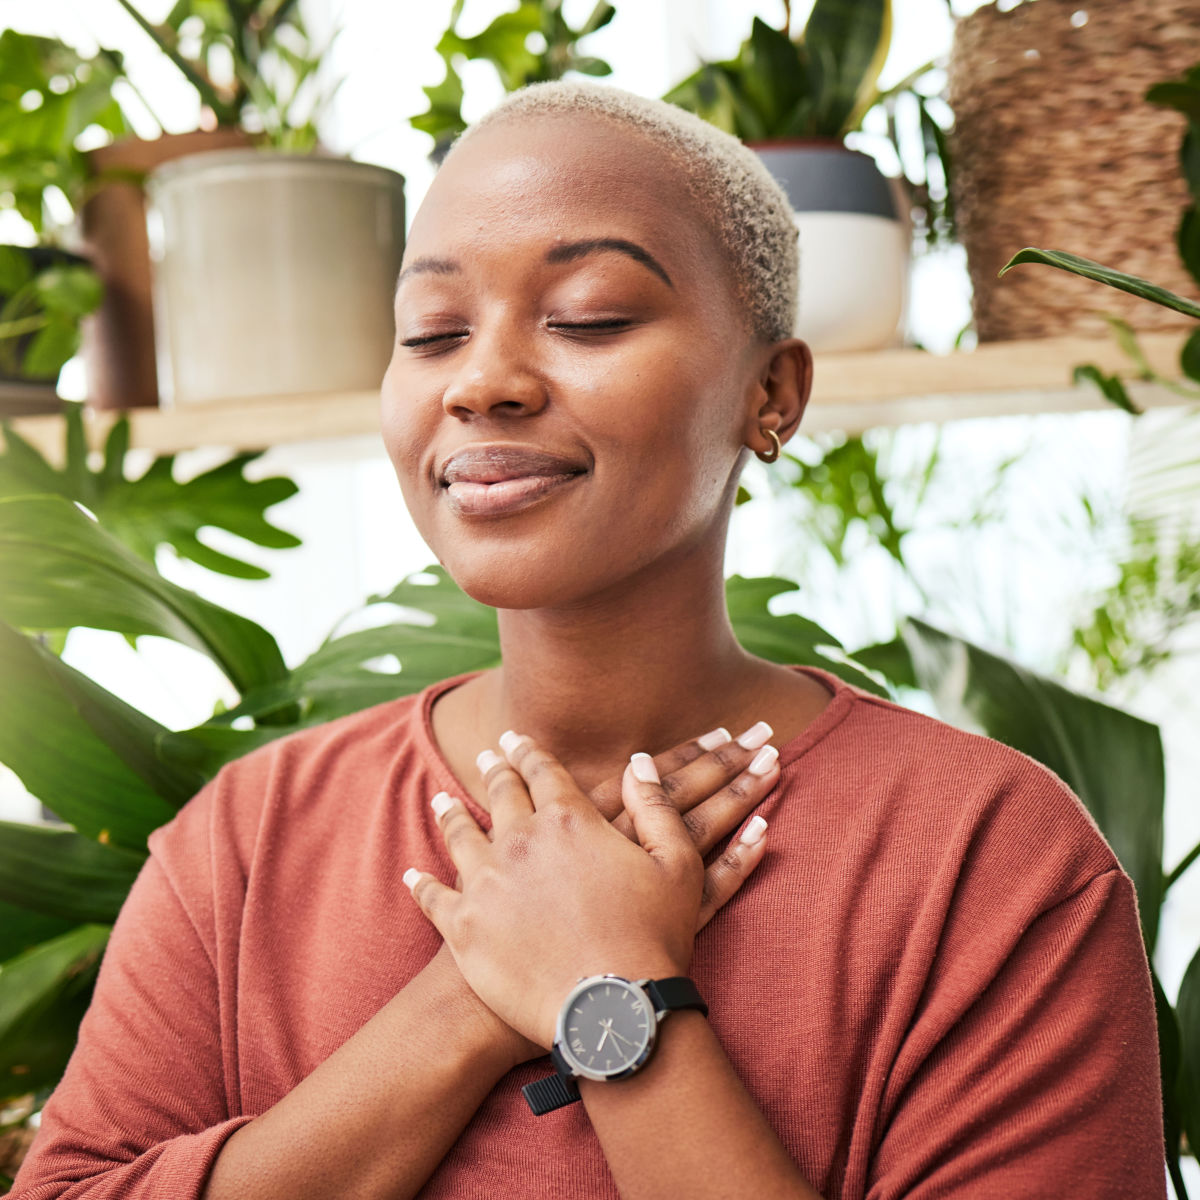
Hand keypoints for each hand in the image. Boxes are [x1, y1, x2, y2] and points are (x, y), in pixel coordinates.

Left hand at [405, 734, 774, 1048]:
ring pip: (460, 836)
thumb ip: (656, 807)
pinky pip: (434, 897)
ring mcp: (486, 882)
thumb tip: (638, 762)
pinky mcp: (463, 927)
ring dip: (452, 815)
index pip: (543, 772)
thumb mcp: (677, 865)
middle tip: (487, 757)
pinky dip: (421, 885)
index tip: (517, 739)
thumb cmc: (653, 940)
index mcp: (569, 819)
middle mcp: (520, 840)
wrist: (610, 1013)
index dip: (529, 752)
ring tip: (443, 802)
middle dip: (494, 771)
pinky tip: (414, 876)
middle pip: (500, 795)